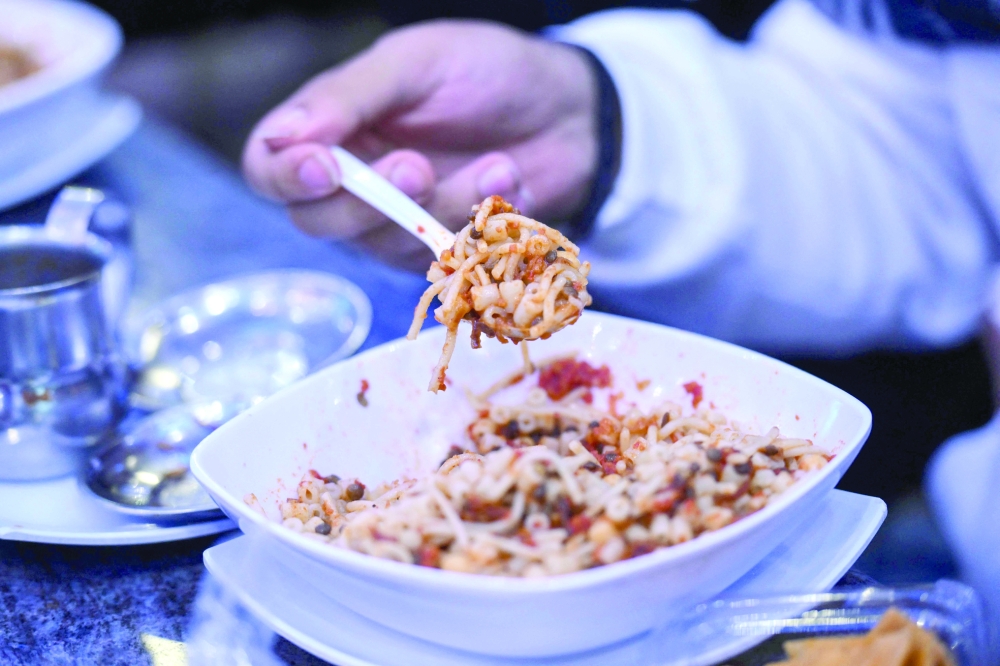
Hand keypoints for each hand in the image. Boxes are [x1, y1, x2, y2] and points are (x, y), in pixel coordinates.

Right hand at [242, 20, 597, 269]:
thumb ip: (351, 96)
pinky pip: (444, 258)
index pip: (270, 169)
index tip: (326, 167)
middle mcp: (355, 181)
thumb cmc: (489, 71)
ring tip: (496, 165)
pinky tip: (510, 181)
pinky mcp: (445, 251)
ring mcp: (399, 223)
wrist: (571, 109)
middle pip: (319, 222)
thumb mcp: (417, 63)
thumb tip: (285, 136)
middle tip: (419, 167)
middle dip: (370, 202)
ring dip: (443, 207)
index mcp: (331, 127)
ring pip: (387, 244)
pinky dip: (480, 223)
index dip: (286, 177)